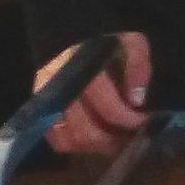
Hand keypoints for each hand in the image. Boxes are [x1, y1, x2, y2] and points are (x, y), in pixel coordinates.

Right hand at [36, 30, 151, 154]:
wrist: (72, 38)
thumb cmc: (106, 41)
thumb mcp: (130, 42)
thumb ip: (137, 66)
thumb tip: (137, 100)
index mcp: (83, 67)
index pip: (104, 103)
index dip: (126, 117)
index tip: (143, 121)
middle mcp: (59, 88)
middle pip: (84, 129)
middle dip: (112, 139)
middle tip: (131, 139)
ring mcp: (45, 103)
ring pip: (68, 140)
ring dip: (96, 147)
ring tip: (117, 143)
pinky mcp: (40, 113)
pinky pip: (56, 141)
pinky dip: (78, 147)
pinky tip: (98, 141)